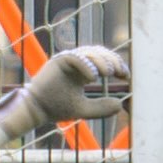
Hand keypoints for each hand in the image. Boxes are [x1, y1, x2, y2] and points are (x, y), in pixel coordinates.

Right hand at [0, 45, 128, 137]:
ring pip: (89, 52)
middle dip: (112, 60)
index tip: (125, 76)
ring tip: (108, 73)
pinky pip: (75, 57)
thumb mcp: (84, 109)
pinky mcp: (57, 61)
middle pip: (99, 53)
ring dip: (101, 61)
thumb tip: (120, 105)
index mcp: (83, 71)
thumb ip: (101, 107)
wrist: (37, 110)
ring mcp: (66, 61)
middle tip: (119, 72)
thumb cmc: (57, 108)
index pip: (104, 61)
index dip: (117, 65)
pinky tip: (93, 78)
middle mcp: (76, 63)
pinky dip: (86, 65)